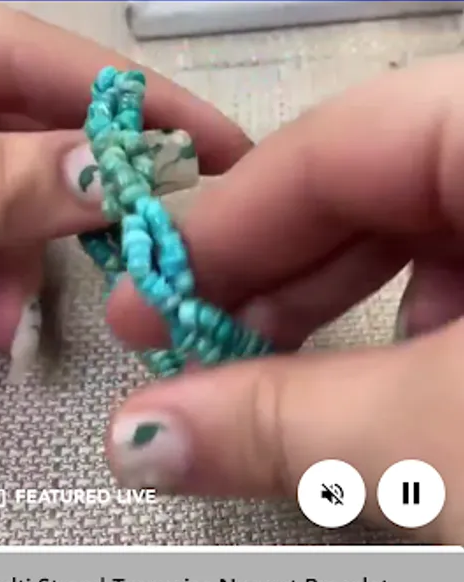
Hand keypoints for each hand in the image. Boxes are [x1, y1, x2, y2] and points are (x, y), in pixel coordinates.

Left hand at [0, 2, 250, 369]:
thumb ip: (5, 179)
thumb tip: (112, 178)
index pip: (64, 62)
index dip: (148, 105)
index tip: (229, 155)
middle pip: (46, 138)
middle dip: (82, 214)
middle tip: (139, 265)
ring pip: (12, 195)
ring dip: (25, 264)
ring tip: (9, 325)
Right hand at [106, 57, 463, 544]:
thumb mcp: (439, 439)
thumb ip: (288, 424)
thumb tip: (147, 435)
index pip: (338, 142)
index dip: (229, 223)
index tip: (150, 296)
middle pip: (382, 180)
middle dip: (279, 274)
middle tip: (196, 343)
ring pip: (436, 227)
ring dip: (350, 306)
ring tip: (293, 380)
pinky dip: (430, 328)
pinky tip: (408, 388)